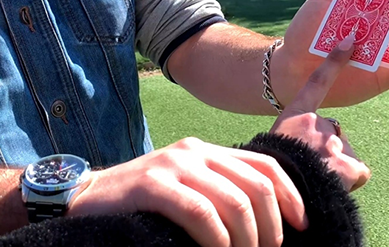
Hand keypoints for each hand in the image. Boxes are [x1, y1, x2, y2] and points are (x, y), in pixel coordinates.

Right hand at [68, 137, 307, 246]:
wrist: (86, 198)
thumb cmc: (142, 203)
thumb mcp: (187, 189)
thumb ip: (219, 192)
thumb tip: (265, 222)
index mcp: (207, 151)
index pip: (265, 165)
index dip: (291, 195)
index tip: (303, 226)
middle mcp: (194, 151)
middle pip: (257, 186)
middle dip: (273, 227)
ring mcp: (173, 165)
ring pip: (234, 202)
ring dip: (248, 241)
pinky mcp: (153, 184)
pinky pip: (200, 212)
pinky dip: (218, 240)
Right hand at [270, 35, 370, 190]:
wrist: (278, 198)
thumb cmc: (272, 175)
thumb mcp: (273, 147)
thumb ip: (296, 138)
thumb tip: (313, 149)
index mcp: (294, 117)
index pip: (316, 83)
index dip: (334, 62)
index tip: (350, 42)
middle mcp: (315, 124)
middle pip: (331, 133)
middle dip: (327, 150)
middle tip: (310, 167)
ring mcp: (334, 142)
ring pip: (344, 155)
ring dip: (336, 168)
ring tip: (318, 181)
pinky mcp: (350, 164)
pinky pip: (358, 172)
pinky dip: (350, 181)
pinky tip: (335, 187)